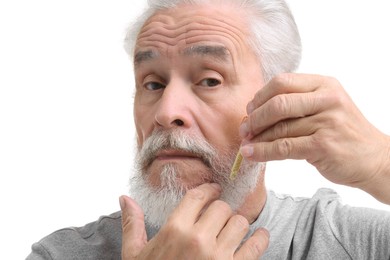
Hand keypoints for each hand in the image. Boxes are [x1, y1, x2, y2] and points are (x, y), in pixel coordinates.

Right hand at [120, 183, 268, 258]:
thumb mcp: (134, 254)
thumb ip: (132, 224)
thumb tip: (125, 198)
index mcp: (174, 230)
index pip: (198, 196)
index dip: (209, 189)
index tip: (214, 189)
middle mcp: (198, 240)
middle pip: (222, 207)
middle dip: (221, 210)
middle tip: (219, 216)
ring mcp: (218, 257)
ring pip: (240, 223)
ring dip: (238, 224)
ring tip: (233, 229)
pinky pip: (255, 247)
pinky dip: (260, 239)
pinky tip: (259, 236)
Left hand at [239, 73, 389, 202]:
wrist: (374, 158)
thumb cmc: (342, 132)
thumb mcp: (325, 107)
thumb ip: (295, 104)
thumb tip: (254, 112)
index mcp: (324, 84)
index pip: (281, 82)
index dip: (259, 97)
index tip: (249, 111)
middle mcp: (327, 99)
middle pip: (278, 103)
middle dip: (255, 118)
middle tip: (244, 129)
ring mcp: (327, 122)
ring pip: (279, 128)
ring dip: (257, 138)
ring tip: (246, 144)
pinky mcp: (324, 145)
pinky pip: (284, 147)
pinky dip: (263, 151)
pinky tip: (251, 154)